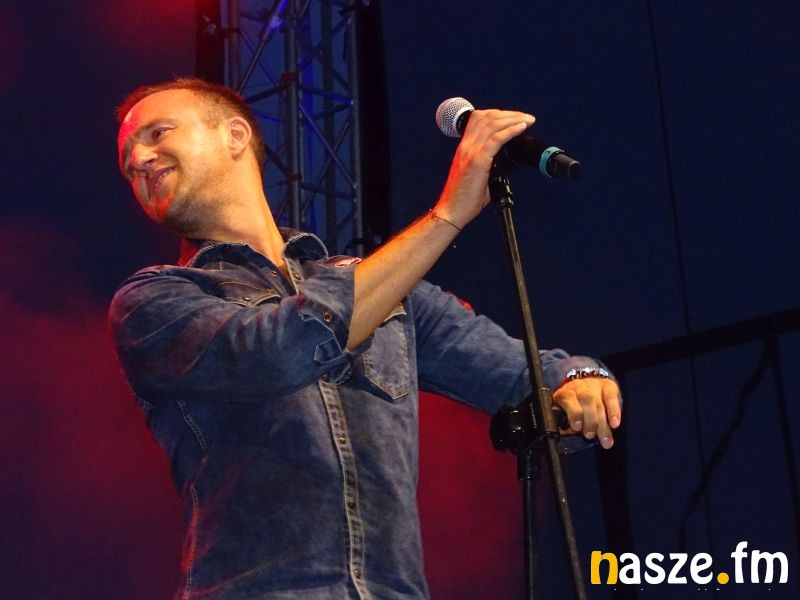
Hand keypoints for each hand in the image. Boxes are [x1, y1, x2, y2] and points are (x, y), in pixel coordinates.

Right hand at [434, 109, 534, 227]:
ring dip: (514, 119)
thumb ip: (490, 165)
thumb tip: (507, 164)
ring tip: (528, 120)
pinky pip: (497, 139)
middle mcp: (466, 146)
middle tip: (526, 117)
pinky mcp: (478, 161)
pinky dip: (511, 130)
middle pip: (487, 117)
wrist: (452, 210)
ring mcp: (471, 152)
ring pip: (493, 124)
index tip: (513, 117)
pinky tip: (521, 128)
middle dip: (510, 113)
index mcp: (464, 147)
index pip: (478, 118)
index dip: (497, 113)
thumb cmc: (463, 198)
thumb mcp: (477, 175)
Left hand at [553, 378, 620, 448]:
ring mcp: (594, 385)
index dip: (574, 414)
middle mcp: (579, 387)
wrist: (584, 383)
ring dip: (602, 423)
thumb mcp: (563, 411)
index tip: (577, 427)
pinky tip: (614, 424)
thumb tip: (567, 433)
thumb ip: (564, 423)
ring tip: (604, 439)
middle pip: (587, 401)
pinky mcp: (608, 386)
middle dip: (590, 421)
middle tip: (590, 435)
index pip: (568, 399)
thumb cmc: (573, 405)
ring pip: (599, 403)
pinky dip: (614, 412)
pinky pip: (611, 398)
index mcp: (565, 393)